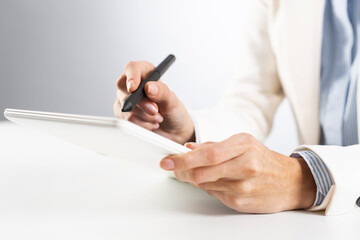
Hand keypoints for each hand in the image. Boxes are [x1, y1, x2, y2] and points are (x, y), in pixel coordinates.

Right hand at [113, 60, 194, 143]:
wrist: (173, 131)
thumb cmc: (173, 112)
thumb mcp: (173, 101)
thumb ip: (162, 92)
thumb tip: (149, 87)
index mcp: (146, 74)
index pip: (132, 68)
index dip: (131, 76)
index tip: (134, 88)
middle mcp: (134, 85)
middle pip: (124, 88)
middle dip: (141, 103)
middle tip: (155, 110)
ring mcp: (126, 100)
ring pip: (125, 106)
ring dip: (144, 116)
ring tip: (157, 117)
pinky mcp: (124, 115)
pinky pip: (127, 120)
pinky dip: (141, 124)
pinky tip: (150, 123)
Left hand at [160, 133, 316, 212]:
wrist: (290, 182)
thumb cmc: (265, 160)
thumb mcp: (243, 143)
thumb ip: (214, 146)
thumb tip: (188, 148)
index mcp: (244, 145)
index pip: (207, 154)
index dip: (183, 159)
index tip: (168, 160)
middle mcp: (245, 165)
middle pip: (202, 173)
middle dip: (182, 171)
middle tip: (174, 168)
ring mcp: (243, 186)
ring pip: (204, 184)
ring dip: (194, 179)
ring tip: (198, 172)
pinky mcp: (241, 202)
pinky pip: (214, 194)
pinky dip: (208, 187)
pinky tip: (216, 181)